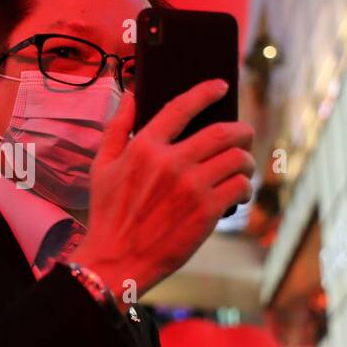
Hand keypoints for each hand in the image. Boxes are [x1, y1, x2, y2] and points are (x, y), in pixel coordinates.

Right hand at [68, 79, 254, 301]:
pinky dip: (244, 187)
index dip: (205, 92)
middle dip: (241, 131)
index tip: (219, 86)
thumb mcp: (101, 165)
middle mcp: (171, 162)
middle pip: (223, 132)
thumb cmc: (107, 214)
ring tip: (242, 168)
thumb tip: (132, 94)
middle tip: (244, 135)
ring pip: (237, 158)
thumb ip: (116, 127)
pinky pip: (240, 186)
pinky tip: (238, 193)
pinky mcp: (206, 212)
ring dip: (245, 161)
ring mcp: (191, 187)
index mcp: (144, 147)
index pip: (181, 107)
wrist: (116, 260)